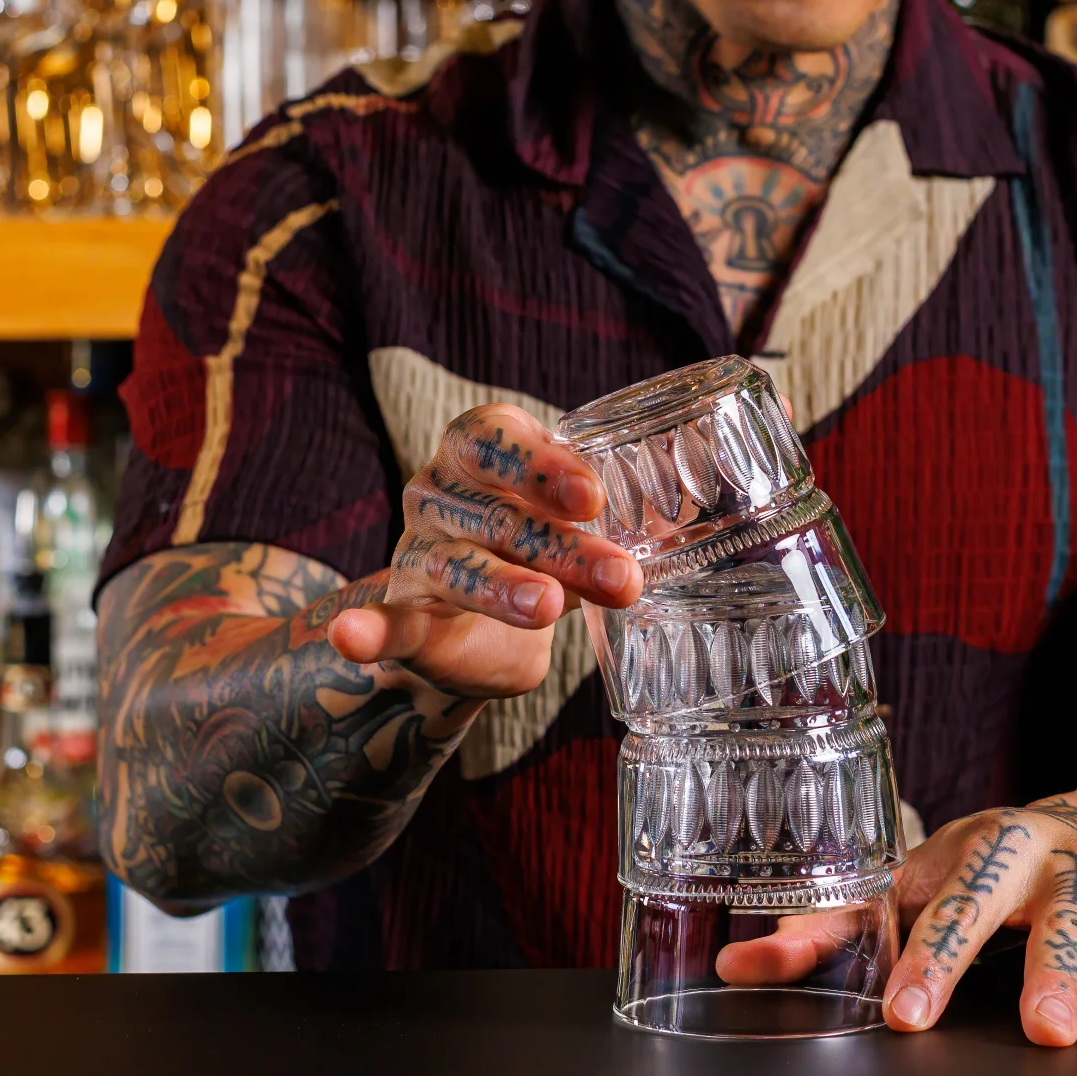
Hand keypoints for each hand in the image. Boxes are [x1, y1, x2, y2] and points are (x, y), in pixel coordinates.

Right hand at [326, 404, 641, 698]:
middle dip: (561, 544)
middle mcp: (439, 493)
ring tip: (550, 607)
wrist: (484, 634)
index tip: (591, 496)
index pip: (496, 438)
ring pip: (457, 566)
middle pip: (496, 512)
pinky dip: (364, 630)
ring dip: (505, 588)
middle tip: (621, 577)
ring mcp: (415, 554)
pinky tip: (348, 637)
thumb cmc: (544, 551)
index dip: (540, 462)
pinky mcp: (403, 616)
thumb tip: (727, 463)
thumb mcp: (589, 524)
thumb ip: (637, 506)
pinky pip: (384, 622)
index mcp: (481, 453)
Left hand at [717, 791, 1076, 1046]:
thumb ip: (830, 928)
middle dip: (1048, 975)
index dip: (925, 956)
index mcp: (983, 851)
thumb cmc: (984, 865)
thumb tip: (732, 963)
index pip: (945, 903)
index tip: (903, 1014)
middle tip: (1044, 1038)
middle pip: (1049, 919)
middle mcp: (1059, 861)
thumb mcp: (912, 881)